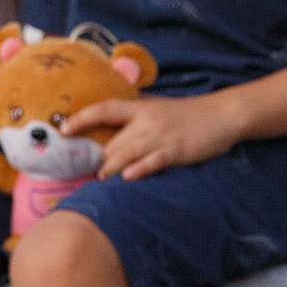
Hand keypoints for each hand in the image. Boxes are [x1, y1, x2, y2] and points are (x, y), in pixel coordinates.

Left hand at [63, 94, 244, 180]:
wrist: (222, 114)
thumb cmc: (188, 114)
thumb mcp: (160, 108)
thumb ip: (137, 114)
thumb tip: (112, 122)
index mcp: (142, 108)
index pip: (105, 109)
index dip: (83, 118)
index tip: (64, 128)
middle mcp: (148, 121)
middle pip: (114, 140)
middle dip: (97, 158)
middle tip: (82, 172)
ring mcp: (162, 136)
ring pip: (128, 152)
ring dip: (111, 167)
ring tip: (101, 178)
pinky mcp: (177, 150)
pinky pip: (154, 160)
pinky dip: (140, 169)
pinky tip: (129, 177)